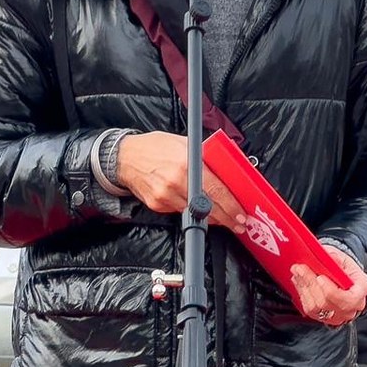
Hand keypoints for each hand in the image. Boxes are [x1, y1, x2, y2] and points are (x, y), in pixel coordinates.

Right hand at [114, 132, 244, 222]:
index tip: (240, 214)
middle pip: (207, 207)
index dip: (231, 205)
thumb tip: (227, 168)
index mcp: (186, 163)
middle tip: (238, 223)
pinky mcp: (157, 204)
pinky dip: (190, 210)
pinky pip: (180, 211)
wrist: (125, 157)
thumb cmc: (155, 147)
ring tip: (222, 217)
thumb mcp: (184, 143)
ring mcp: (165, 195)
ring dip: (210, 217)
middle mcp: (175, 181)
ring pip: (195, 213)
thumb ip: (205, 155)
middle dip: (226, 218)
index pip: (215, 189)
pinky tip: (196, 208)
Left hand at [291, 242, 366, 327]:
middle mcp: (353, 306)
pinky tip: (299, 281)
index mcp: (362, 288)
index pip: (349, 298)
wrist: (343, 276)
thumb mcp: (343, 257)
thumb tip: (331, 258)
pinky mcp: (325, 318)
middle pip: (328, 302)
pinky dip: (302, 294)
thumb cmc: (345, 267)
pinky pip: (310, 309)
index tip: (320, 278)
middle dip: (311, 283)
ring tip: (297, 272)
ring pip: (316, 306)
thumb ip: (336, 258)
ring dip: (304, 288)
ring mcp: (339, 315)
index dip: (332, 291)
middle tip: (300, 268)